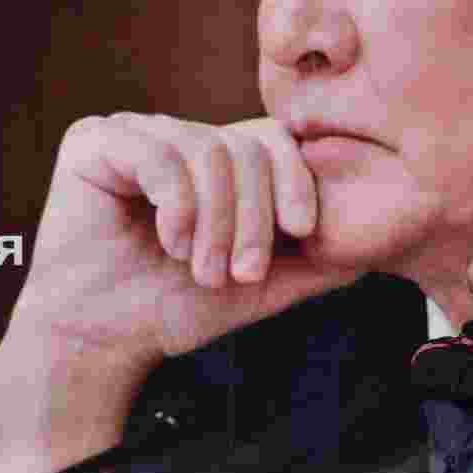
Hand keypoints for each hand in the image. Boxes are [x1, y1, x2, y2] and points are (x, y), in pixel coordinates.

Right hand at [18, 113, 360, 356]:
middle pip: (248, 148)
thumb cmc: (182, 307)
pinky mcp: (96, 141)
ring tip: (201, 270)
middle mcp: (183, 138)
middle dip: (253, 219)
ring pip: (209, 153)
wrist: (107, 339)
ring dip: (215, 223)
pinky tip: (168, 241)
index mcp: (222, 162)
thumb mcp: (266, 284)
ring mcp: (140, 134)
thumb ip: (318, 260)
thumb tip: (376, 243)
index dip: (297, 182)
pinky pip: (159, 154)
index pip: (278, 143)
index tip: (303, 231)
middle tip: (238, 274)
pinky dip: (176, 205)